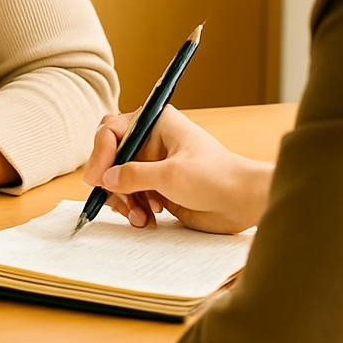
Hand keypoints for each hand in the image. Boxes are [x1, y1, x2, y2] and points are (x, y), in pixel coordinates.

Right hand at [81, 105, 272, 233]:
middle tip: (118, 201)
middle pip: (111, 157)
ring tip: (140, 216)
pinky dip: (133, 209)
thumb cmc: (216, 177)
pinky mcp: (158, 187)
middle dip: (111, 181)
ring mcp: (154, 165)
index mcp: (156, 123)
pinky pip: (131, 197)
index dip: (100, 154)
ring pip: (118, 180)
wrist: (243, 201)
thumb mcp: (170, 175)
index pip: (111, 131)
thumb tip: (105, 178)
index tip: (99, 179)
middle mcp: (151, 141)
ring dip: (123, 201)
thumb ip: (133, 175)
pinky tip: (148, 219)